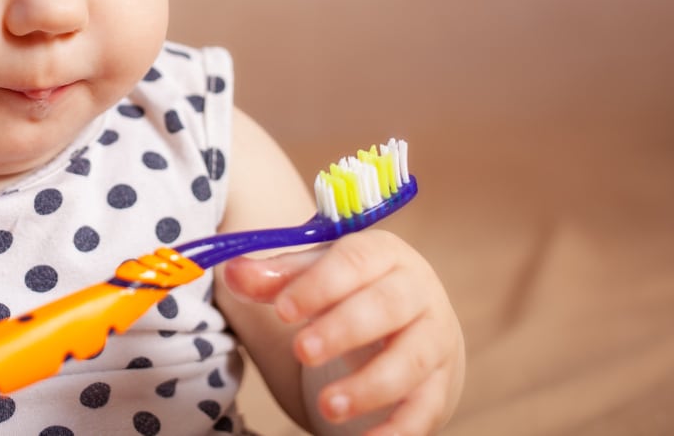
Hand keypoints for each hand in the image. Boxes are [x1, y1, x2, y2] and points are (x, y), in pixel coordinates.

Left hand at [224, 230, 463, 434]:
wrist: (410, 326)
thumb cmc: (351, 293)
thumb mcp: (314, 278)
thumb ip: (273, 278)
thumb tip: (233, 273)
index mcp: (383, 254)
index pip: (354, 261)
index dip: (318, 285)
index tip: (282, 310)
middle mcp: (417, 292)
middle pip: (387, 306)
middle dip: (343, 329)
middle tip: (301, 351)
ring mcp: (434, 340)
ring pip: (411, 361)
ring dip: (369, 386)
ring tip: (326, 406)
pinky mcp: (441, 387)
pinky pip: (425, 409)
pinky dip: (399, 430)